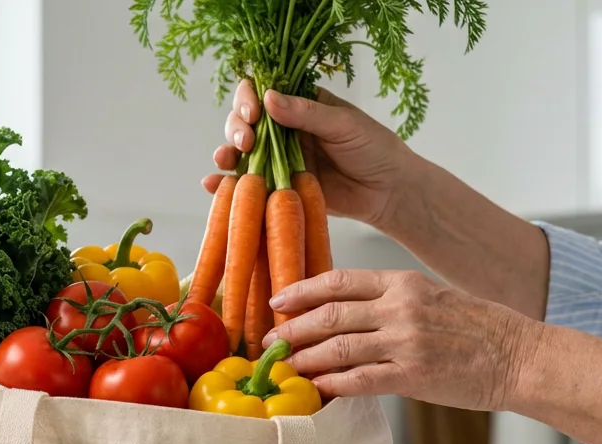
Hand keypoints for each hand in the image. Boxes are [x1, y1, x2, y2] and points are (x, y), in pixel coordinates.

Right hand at [205, 81, 413, 227]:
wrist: (388, 192)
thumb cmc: (373, 149)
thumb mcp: (343, 124)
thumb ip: (306, 113)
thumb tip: (268, 98)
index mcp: (299, 105)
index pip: (262, 92)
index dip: (249, 99)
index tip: (253, 113)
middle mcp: (284, 131)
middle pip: (244, 123)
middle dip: (236, 128)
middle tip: (246, 142)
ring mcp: (279, 160)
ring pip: (242, 153)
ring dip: (227, 154)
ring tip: (224, 161)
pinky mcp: (279, 188)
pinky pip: (250, 185)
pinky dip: (227, 185)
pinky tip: (213, 184)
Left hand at [263, 270, 542, 410]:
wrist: (520, 357)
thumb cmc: (479, 329)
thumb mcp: (433, 297)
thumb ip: (392, 300)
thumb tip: (347, 312)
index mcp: (403, 283)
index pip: (339, 280)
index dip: (301, 291)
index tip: (277, 301)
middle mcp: (400, 308)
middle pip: (329, 314)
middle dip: (292, 329)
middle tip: (269, 341)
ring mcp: (405, 342)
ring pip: (336, 348)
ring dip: (303, 359)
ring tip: (283, 367)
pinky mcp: (412, 376)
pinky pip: (358, 380)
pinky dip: (330, 384)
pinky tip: (314, 388)